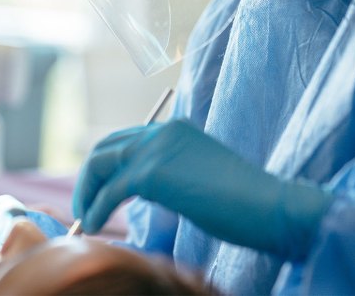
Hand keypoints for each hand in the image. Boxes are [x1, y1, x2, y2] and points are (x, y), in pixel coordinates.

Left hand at [73, 120, 331, 258]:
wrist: (270, 206)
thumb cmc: (246, 203)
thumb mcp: (199, 177)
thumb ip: (171, 174)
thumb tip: (142, 191)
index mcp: (176, 129)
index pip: (127, 139)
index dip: (107, 166)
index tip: (98, 192)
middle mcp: (163, 131)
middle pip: (107, 146)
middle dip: (89, 176)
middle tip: (83, 205)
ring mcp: (157, 148)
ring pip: (102, 162)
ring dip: (87, 191)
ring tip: (84, 218)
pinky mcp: (154, 173)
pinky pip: (111, 190)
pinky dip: (96, 207)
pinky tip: (92, 224)